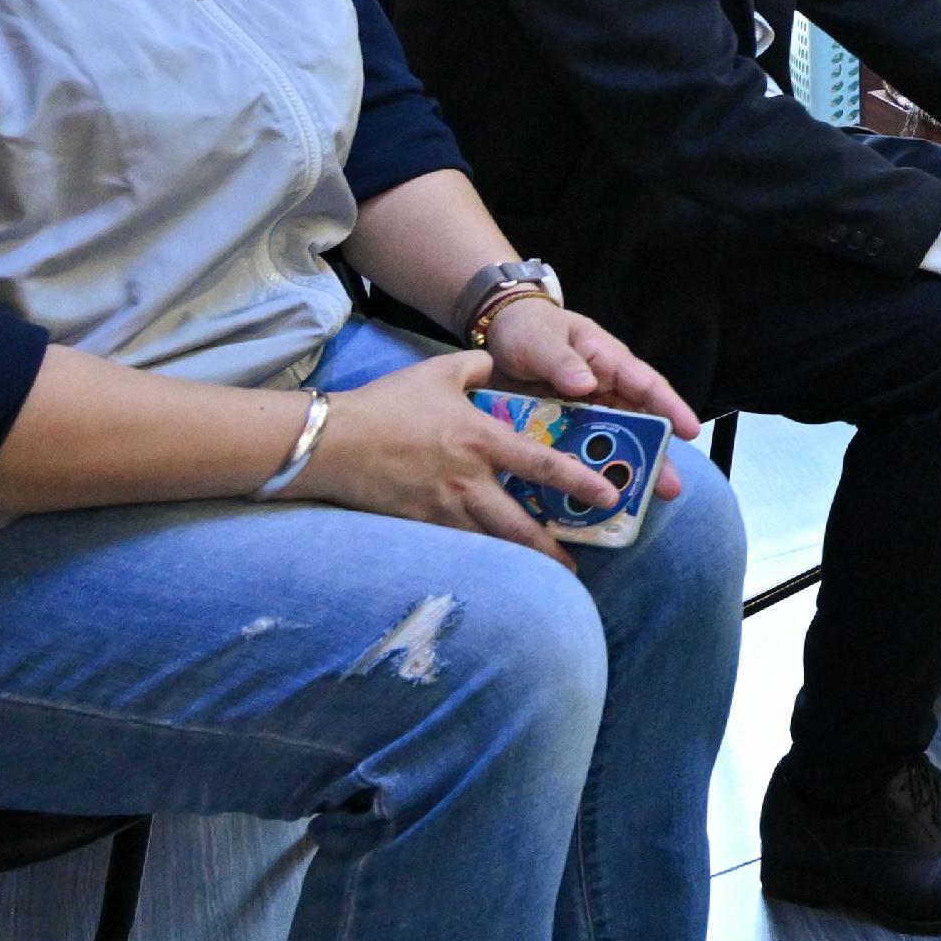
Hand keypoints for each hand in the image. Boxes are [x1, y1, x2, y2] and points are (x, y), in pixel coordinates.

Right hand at [290, 351, 622, 564]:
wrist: (331, 441)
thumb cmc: (387, 403)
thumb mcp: (438, 372)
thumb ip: (476, 366)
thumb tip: (492, 364)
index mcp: (483, 441)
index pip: (543, 465)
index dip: (580, 483)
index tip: (609, 496)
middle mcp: (470, 481)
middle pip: (521, 525)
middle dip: (552, 549)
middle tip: (575, 565)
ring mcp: (443, 508)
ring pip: (491, 543)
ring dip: (520, 562)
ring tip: (542, 576)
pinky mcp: (418, 524)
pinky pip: (458, 546)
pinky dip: (480, 558)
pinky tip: (492, 568)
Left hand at [481, 299, 696, 499]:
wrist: (498, 336)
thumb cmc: (527, 329)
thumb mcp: (539, 339)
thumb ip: (559, 360)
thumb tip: (586, 383)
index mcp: (607, 362)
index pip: (646, 384)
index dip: (670, 408)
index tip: (690, 431)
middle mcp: (605, 391)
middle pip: (637, 425)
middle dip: (654, 456)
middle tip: (670, 488)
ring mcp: (586, 413)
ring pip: (612, 445)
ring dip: (623, 472)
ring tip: (634, 505)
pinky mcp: (564, 430)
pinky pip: (579, 454)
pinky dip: (583, 476)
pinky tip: (585, 502)